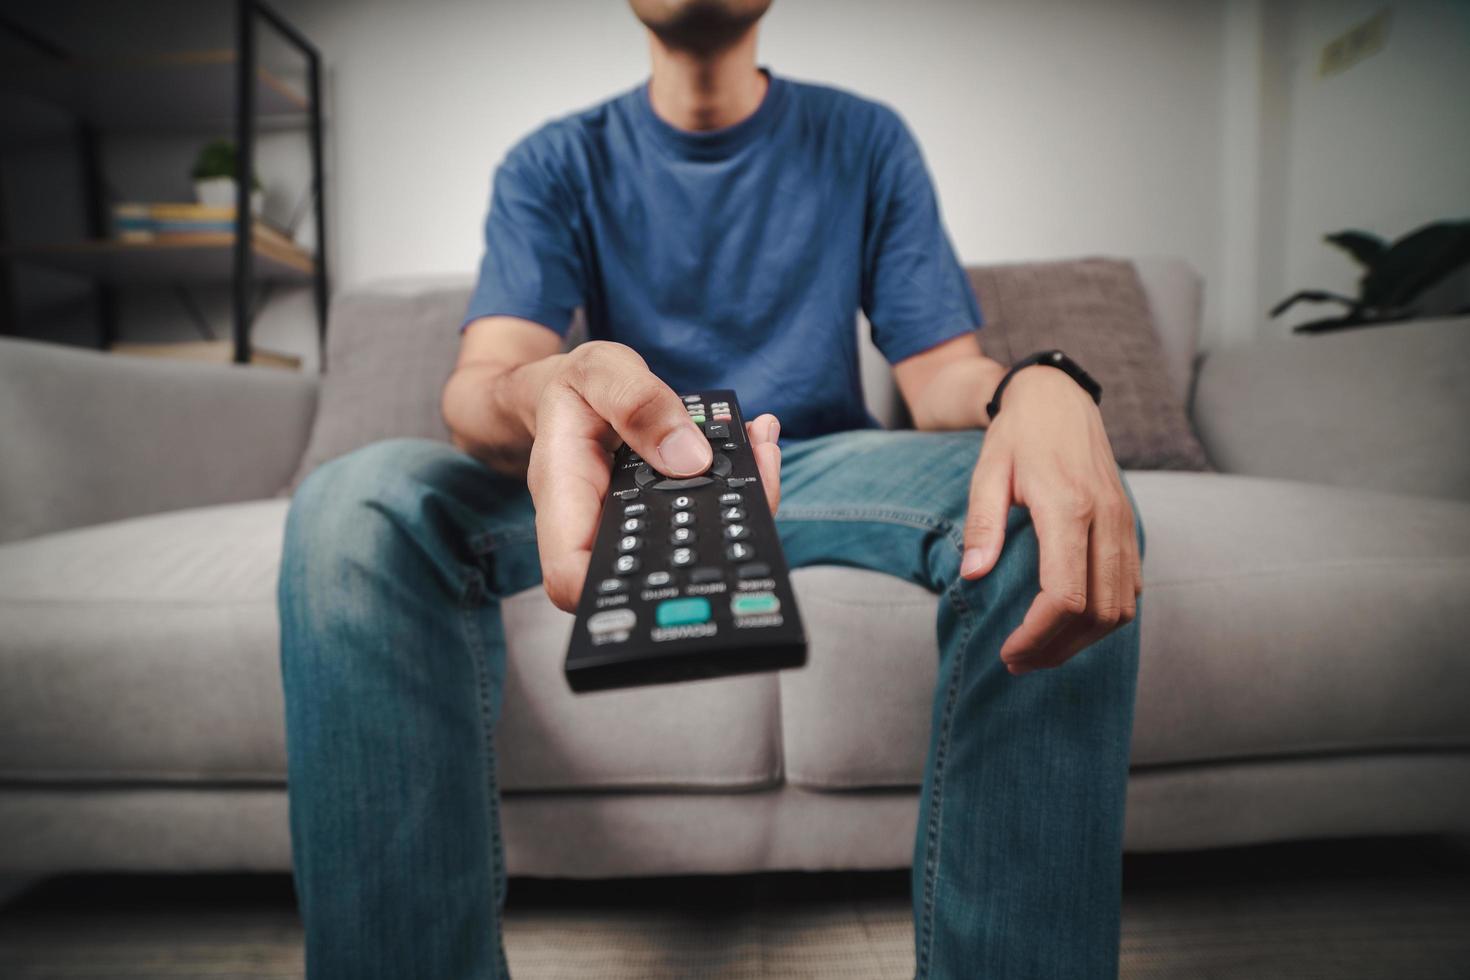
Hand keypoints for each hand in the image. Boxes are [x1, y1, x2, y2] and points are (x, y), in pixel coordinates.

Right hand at [526, 341, 781, 611]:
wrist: (580, 386)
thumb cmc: (579, 383)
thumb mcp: (600, 371)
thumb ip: (637, 403)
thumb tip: (690, 458)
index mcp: (564, 494)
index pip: (569, 573)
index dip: (610, 594)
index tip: (668, 571)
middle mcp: (598, 522)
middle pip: (644, 570)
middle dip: (710, 545)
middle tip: (755, 489)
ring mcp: (634, 522)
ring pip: (687, 546)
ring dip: (737, 507)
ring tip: (762, 452)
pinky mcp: (664, 511)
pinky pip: (703, 514)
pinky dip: (738, 484)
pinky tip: (757, 444)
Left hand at [959, 366, 1141, 673]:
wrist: (1058, 399)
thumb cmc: (1017, 436)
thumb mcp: (988, 473)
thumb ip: (983, 524)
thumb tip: (972, 575)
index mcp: (1069, 508)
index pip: (1065, 596)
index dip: (1038, 635)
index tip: (1008, 651)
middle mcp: (1106, 520)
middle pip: (1097, 613)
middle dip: (1057, 649)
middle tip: (1018, 662)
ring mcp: (1124, 524)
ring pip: (1120, 609)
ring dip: (1083, 641)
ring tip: (1041, 652)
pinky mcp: (1129, 527)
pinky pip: (1129, 588)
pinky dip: (1103, 619)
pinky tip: (1069, 625)